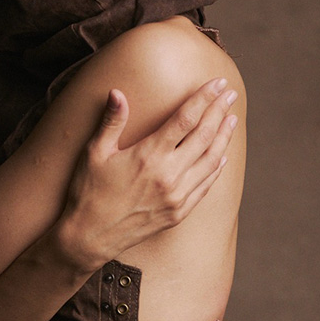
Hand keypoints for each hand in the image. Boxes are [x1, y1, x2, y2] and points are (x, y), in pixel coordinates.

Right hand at [57, 76, 237, 271]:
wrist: (89, 237)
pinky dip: (216, 169)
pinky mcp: (178, 213)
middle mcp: (168, 174)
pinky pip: (205, 186)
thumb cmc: (87, 193)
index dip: (204, 98)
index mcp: (149, 155)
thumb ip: (111, 122)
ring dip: (223, 138)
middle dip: (219, 111)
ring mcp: (176, 196)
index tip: (217, 83)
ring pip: (211, 161)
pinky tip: (221, 157)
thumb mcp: (94, 153)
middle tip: (230, 94)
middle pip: (204, 135)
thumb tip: (117, 92)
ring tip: (231, 120)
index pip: (185, 118)